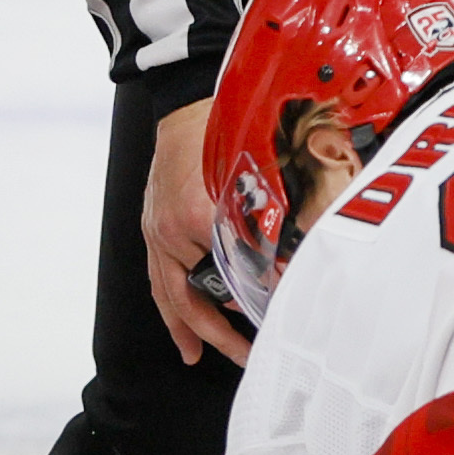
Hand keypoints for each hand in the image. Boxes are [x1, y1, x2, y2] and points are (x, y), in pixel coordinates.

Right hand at [141, 96, 253, 365]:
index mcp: (200, 218)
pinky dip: (169, 305)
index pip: (234, 275)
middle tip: (244, 356)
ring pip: (168, 293)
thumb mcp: (259, 173)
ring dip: (186, 327)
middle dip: (218, 333)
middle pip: (192, 297)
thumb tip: (299, 259)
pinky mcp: (153, 225)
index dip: (256, 302)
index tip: (279, 322)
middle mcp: (172, 230)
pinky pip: (158, 277)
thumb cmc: (224, 130)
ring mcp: (157, 230)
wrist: (189, 98)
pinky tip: (179, 324)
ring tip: (195, 355)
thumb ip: (276, 218)